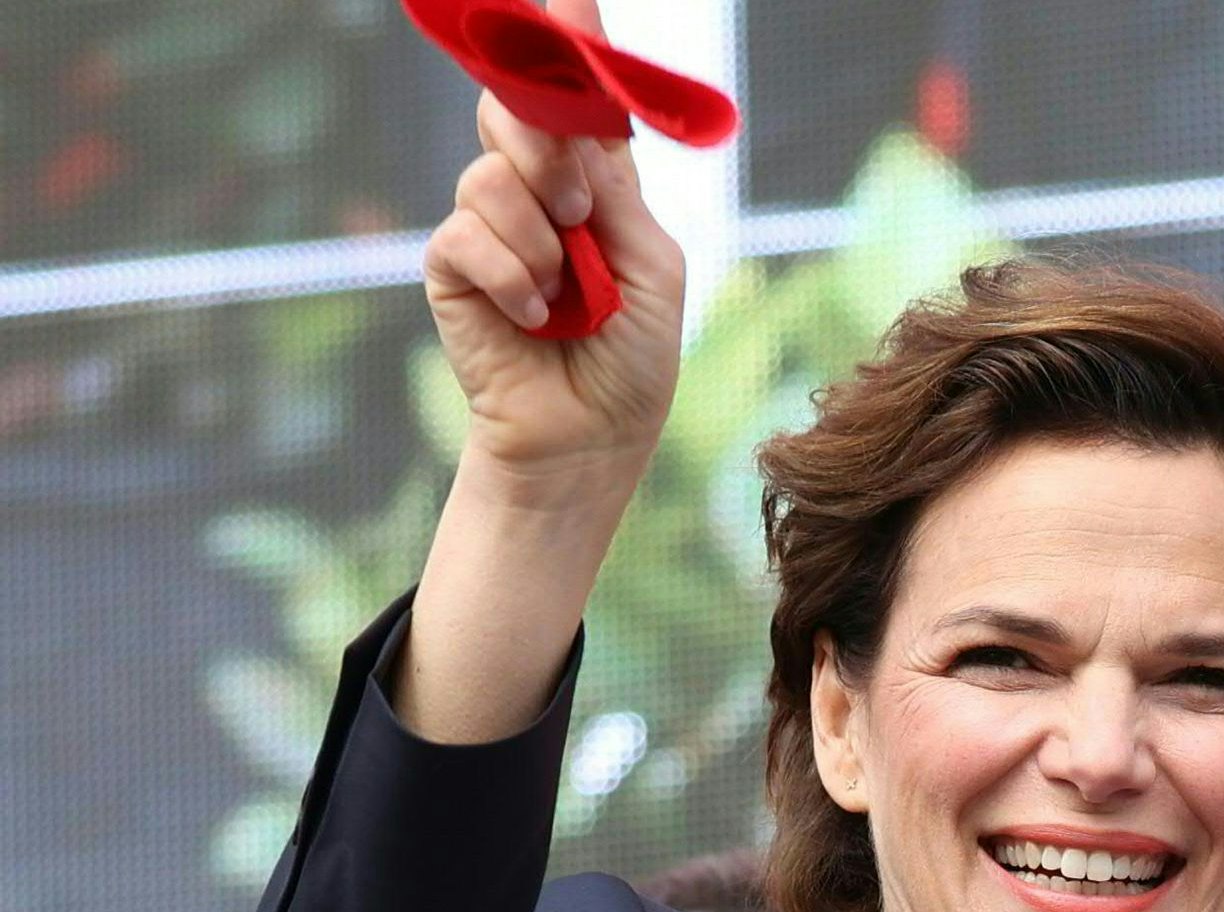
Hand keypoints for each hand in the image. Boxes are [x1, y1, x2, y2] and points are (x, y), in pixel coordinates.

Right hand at [423, 25, 685, 507]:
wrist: (591, 435)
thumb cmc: (632, 359)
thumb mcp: (652, 270)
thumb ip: (616, 196)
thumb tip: (580, 131)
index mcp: (594, 182)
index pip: (576, 98)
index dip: (568, 44)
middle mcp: (536, 190)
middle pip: (515, 111)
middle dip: (545, 146)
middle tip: (576, 206)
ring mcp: (488, 224)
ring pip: (490, 178)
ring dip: (539, 240)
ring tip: (566, 294)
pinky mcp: (451, 266)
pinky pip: (466, 236)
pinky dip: (512, 278)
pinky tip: (536, 319)